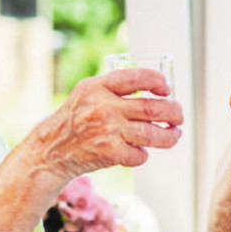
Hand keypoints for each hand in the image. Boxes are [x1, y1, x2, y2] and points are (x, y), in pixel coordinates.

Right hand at [29, 69, 183, 182]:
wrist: (51, 150)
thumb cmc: (75, 120)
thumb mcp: (87, 93)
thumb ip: (114, 88)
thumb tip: (155, 91)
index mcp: (98, 86)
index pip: (138, 77)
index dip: (158, 81)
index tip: (166, 89)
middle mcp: (104, 106)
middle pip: (152, 108)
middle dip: (173, 113)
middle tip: (178, 117)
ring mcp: (108, 131)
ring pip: (152, 133)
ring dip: (169, 136)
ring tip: (174, 135)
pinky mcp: (110, 153)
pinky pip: (140, 154)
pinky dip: (143, 154)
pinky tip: (138, 151)